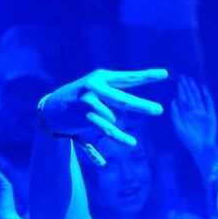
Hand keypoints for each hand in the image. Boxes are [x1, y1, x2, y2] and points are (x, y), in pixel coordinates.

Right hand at [39, 69, 167, 147]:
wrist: (52, 108)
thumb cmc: (81, 98)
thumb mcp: (98, 90)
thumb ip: (115, 97)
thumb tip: (132, 112)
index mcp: (103, 77)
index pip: (129, 78)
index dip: (147, 76)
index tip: (165, 74)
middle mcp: (95, 87)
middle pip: (123, 100)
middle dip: (141, 106)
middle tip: (159, 111)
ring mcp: (89, 102)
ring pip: (115, 120)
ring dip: (117, 127)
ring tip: (124, 137)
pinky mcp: (84, 117)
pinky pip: (107, 130)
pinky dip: (119, 138)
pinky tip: (131, 143)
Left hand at [171, 76, 217, 155]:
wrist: (202, 148)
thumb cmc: (189, 141)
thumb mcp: (178, 128)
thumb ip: (175, 115)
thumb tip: (172, 101)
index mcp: (186, 116)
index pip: (183, 101)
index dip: (181, 91)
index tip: (179, 82)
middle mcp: (194, 113)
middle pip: (190, 97)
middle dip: (187, 87)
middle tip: (184, 77)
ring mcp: (203, 113)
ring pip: (198, 98)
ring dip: (195, 89)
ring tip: (192, 80)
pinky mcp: (211, 115)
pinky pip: (209, 103)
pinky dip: (206, 95)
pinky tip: (203, 88)